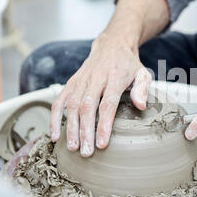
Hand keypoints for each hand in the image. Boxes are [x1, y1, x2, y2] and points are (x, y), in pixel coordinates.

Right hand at [50, 33, 151, 156]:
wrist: (112, 44)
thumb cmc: (129, 65)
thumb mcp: (143, 73)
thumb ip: (142, 89)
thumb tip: (141, 106)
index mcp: (114, 78)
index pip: (107, 104)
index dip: (104, 124)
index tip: (101, 144)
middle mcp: (95, 79)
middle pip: (87, 107)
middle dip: (85, 131)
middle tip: (86, 152)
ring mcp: (81, 81)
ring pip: (72, 106)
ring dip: (70, 128)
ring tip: (73, 147)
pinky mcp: (71, 82)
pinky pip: (59, 101)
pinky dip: (54, 118)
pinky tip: (55, 135)